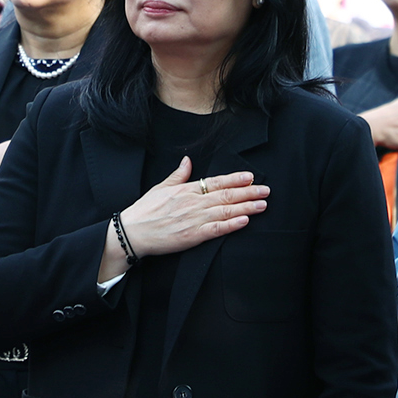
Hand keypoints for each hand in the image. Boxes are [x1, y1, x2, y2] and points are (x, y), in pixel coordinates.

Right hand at [99, 157, 269, 281]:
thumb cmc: (144, 211)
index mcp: (186, 190)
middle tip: (266, 191)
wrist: (131, 232)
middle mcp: (193, 202)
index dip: (235, 179)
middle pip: (226, 195)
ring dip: (246, 207)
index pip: (216, 181)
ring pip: (225, 211)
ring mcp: (194, 219)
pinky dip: (231, 225)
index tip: (251, 176)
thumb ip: (177, 175)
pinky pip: (216, 229)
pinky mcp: (192, 236)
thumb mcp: (160, 187)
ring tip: (262, 205)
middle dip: (249, 192)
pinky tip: (244, 221)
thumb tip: (187, 160)